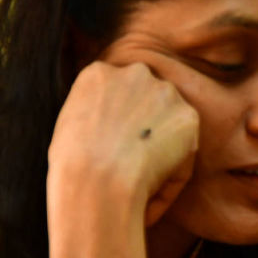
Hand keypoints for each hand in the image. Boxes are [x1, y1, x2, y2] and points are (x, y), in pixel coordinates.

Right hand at [48, 62, 198, 225]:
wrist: (97, 181)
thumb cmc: (72, 165)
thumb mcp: (69, 124)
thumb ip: (94, 113)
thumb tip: (111, 126)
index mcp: (99, 73)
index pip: (117, 90)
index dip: (119, 120)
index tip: (115, 144)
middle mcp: (134, 73)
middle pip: (147, 98)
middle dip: (145, 123)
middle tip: (132, 158)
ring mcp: (164, 91)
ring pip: (169, 120)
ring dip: (163, 144)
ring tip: (142, 175)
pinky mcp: (188, 116)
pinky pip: (186, 146)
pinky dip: (176, 169)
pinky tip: (154, 184)